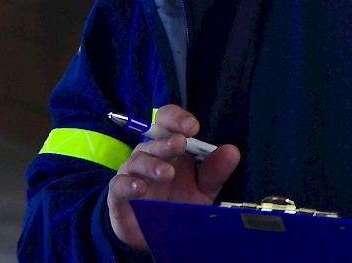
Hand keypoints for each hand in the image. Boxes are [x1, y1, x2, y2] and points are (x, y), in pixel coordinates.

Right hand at [106, 104, 240, 248]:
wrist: (156, 233)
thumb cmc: (178, 201)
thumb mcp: (203, 187)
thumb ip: (215, 170)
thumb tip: (232, 151)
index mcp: (169, 147)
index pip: (167, 121)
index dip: (177, 119)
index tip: (192, 127)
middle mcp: (149, 155)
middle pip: (154, 140)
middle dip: (168, 141)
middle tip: (180, 143)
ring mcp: (132, 173)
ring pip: (138, 160)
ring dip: (152, 164)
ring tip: (166, 173)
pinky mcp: (119, 194)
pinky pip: (120, 184)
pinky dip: (129, 184)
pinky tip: (141, 188)